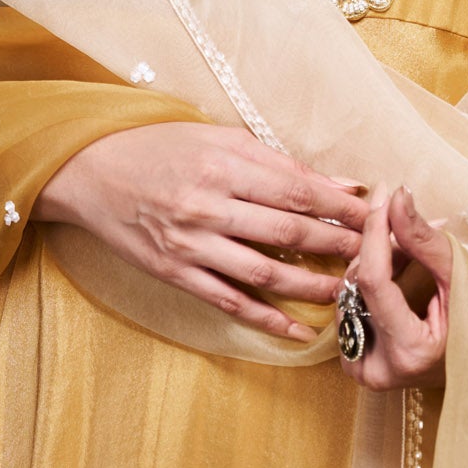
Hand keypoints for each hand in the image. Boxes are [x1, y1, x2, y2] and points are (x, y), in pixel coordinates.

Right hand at [35, 124, 368, 342]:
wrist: (90, 172)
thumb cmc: (158, 147)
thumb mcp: (218, 138)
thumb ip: (277, 162)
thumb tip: (338, 183)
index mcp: (224, 164)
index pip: (299, 189)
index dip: (343, 207)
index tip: (376, 215)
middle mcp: (209, 205)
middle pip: (289, 231)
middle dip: (340, 245)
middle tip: (377, 254)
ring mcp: (191, 244)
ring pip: (266, 272)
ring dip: (314, 285)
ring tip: (351, 290)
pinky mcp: (176, 273)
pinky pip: (230, 301)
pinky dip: (268, 319)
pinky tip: (300, 329)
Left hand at [339, 184, 451, 389]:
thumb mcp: (460, 277)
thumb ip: (423, 239)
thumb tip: (396, 195)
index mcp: (408, 351)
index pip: (373, 281)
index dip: (375, 233)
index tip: (384, 197)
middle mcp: (378, 369)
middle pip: (357, 285)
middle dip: (381, 247)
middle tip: (411, 226)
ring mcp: (363, 371)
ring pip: (350, 293)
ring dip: (376, 263)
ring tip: (411, 253)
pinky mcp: (355, 365)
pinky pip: (350, 308)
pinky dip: (370, 284)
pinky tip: (396, 272)